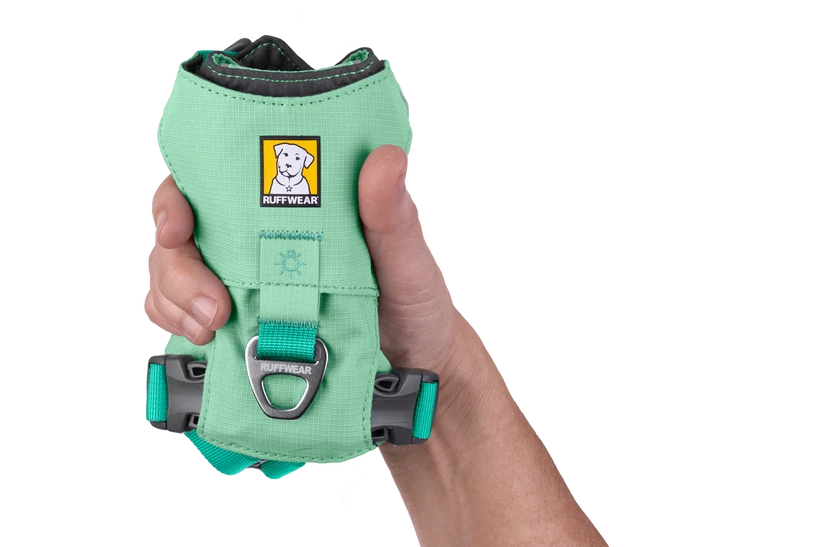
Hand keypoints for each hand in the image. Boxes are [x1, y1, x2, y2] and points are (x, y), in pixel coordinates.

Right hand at [145, 145, 465, 372]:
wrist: (416, 365)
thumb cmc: (413, 302)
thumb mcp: (408, 258)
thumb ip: (392, 215)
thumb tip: (383, 160)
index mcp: (292, 206)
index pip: (214, 180)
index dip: (179, 196)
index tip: (182, 225)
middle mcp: (260, 238)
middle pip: (183, 234)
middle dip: (177, 267)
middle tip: (212, 307)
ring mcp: (246, 282)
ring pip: (176, 276)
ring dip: (176, 302)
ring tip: (211, 330)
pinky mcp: (243, 324)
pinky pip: (189, 318)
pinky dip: (183, 328)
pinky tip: (207, 341)